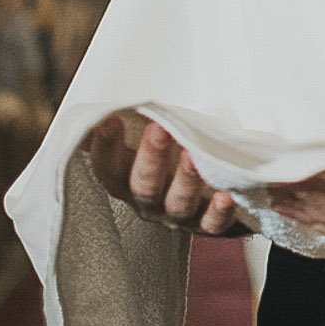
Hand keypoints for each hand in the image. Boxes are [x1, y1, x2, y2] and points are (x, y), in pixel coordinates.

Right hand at [85, 116, 244, 235]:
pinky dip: (219, 213)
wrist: (199, 187)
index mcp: (124, 179)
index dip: (106, 146)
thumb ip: (121, 117)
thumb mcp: (139, 136)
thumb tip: (98, 101)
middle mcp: (146, 201)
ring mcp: (176, 215)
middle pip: (143, 185)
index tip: (111, 120)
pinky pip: (212, 224)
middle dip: (151, 158)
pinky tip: (226, 196)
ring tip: (193, 155)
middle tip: (160, 128)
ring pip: (177, 204)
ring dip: (185, 181)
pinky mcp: (206, 224)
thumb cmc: (162, 152)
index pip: (106, 166)